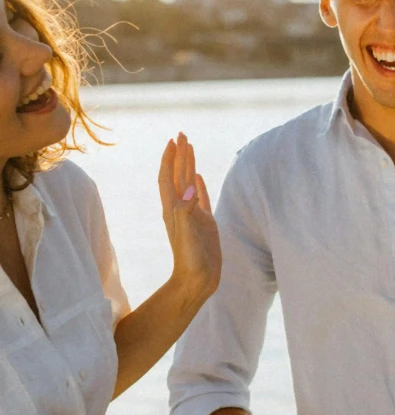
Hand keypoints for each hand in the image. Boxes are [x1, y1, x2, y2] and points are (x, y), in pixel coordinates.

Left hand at [159, 134, 220, 300]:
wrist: (197, 280)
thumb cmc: (189, 258)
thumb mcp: (186, 232)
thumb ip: (186, 208)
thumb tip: (191, 184)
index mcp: (173, 208)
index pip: (169, 177)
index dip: (170, 159)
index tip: (173, 141)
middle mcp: (181, 208)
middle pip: (178, 175)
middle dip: (180, 155)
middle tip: (182, 134)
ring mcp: (193, 214)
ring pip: (189, 183)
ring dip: (189, 165)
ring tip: (190, 147)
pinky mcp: (205, 222)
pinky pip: (202, 198)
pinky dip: (200, 185)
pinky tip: (199, 176)